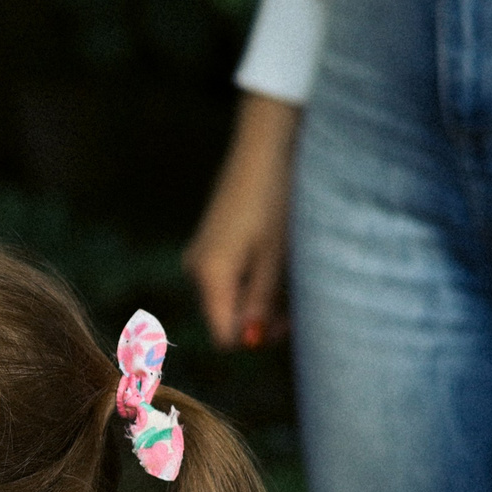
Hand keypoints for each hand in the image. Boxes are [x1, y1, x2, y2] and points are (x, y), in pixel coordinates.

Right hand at [184, 92, 299, 348]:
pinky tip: (276, 265)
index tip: (284, 327)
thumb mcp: (275, 257)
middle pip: (224, 318)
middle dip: (258, 321)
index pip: (224, 334)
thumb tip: (250, 341)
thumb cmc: (273, 202)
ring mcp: (202, 255)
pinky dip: (252, 281)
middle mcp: (197, 269)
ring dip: (259, 301)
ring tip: (291, 284)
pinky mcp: (211, 243)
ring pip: (229, 298)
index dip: (255, 338)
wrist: (263, 151)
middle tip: (294, 313)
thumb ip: (260, 302)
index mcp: (210, 275)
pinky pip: (229, 278)